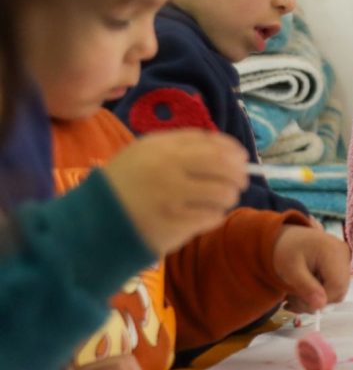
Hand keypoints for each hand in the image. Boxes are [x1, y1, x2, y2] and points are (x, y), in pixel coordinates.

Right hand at [104, 130, 248, 254]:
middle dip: (239, 175)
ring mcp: (172, 199)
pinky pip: (212, 218)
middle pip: (224, 167)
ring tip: (220, 200)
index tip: (241, 157)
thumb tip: (229, 149)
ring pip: (223, 194)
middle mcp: (169, 170)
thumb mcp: (146, 151)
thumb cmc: (125, 183)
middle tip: (240, 181)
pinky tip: (205, 215)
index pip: (214, 144)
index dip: (234, 151)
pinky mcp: (174, 226)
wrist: (93, 221)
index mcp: (163, 148)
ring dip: (228, 197)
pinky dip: (215, 216)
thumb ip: (183, 144)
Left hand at [272, 224, 351, 313]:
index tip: (297, 301)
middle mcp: (344, 255)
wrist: (286, 237)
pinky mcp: (340, 266)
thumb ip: (305, 287)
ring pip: (337, 292)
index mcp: (334, 252)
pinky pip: (334, 288)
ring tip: (294, 295)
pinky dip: (318, 294)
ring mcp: (344, 260)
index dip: (320, 300)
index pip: (337, 286)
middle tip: (292, 301)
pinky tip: (303, 291)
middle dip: (316, 302)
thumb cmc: (286, 250)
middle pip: (339, 291)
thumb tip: (320, 306)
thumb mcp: (290, 270)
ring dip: (315, 300)